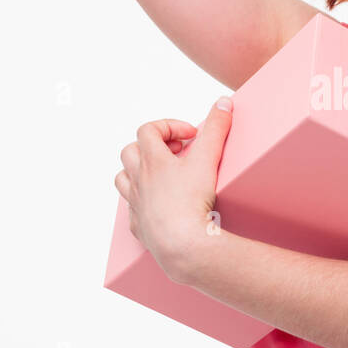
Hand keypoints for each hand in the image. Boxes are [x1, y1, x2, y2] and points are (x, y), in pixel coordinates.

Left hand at [114, 96, 233, 282]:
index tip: (192, 136)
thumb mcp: (209, 158)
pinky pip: (132, 210)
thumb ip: (217, 128)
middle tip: (176, 154)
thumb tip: (224, 102)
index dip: (169, 126)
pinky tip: (159, 206)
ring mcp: (136, 204)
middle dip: (151, 147)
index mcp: (152, 161)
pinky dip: (142, 203)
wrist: (182, 245)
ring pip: (123, 179)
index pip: (148, 130)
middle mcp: (138, 180)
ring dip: (138, 172)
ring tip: (161, 176)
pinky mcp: (140, 227)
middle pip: (129, 152)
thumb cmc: (192, 201)